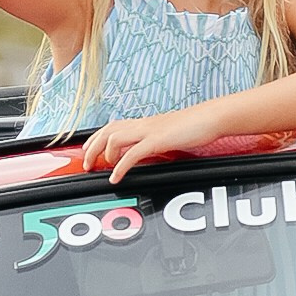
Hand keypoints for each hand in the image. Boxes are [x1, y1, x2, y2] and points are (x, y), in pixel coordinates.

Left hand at [80, 101, 230, 174]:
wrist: (209, 118)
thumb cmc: (192, 126)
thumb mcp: (166, 134)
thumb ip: (152, 142)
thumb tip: (143, 154)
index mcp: (143, 123)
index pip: (110, 127)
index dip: (95, 139)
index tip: (88, 152)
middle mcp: (141, 125)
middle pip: (106, 132)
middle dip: (91, 148)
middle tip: (85, 165)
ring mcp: (149, 131)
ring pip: (114, 139)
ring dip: (103, 155)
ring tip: (99, 170)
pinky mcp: (158, 140)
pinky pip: (133, 153)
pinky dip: (120, 166)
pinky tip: (116, 177)